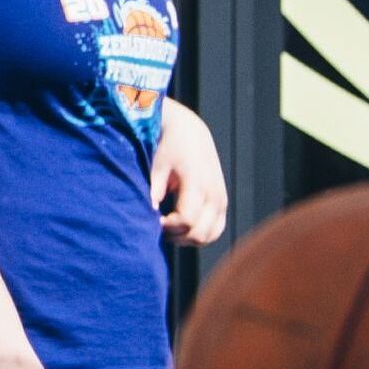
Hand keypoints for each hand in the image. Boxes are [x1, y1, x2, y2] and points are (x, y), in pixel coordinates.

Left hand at [150, 103, 228, 248]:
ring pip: (208, 236)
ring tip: (167, 226)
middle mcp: (215, 194)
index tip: (153, 219)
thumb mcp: (156, 166)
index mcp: (199, 183)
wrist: (188, 131)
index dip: (167, 227)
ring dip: (186, 237)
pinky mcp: (222, 203)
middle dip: (175, 235)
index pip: (186, 221)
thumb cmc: (168, 146)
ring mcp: (221, 200)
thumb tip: (147, 218)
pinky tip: (179, 225)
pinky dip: (197, 234)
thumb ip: (153, 192)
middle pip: (198, 234)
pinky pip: (214, 231)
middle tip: (157, 224)